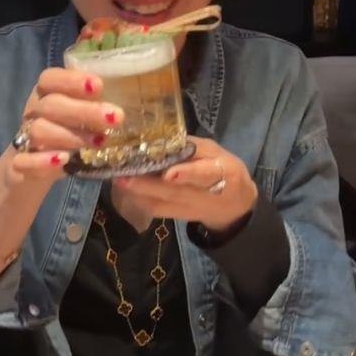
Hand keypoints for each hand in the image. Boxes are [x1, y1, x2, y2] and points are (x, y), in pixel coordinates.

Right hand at [8, 68, 123, 182]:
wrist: (32, 167)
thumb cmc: (66, 130)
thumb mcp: (80, 113)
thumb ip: (99, 101)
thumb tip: (139, 86)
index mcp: (46, 93)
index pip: (51, 78)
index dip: (72, 80)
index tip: (99, 86)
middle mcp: (34, 111)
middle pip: (52, 105)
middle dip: (84, 111)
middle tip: (116, 117)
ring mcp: (24, 137)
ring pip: (40, 130)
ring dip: (70, 136)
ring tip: (100, 142)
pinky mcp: (20, 165)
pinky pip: (24, 161)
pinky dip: (42, 161)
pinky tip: (63, 160)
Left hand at [112, 136, 257, 232]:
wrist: (236, 205)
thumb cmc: (225, 169)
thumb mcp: (215, 151)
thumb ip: (192, 147)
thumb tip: (161, 139)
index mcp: (223, 172)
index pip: (205, 174)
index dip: (186, 174)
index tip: (168, 174)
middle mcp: (206, 194)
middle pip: (175, 192)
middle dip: (148, 185)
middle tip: (124, 176)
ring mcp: (192, 209)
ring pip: (163, 204)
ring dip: (139, 194)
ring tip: (119, 181)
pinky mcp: (180, 217)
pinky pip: (158, 211)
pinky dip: (141, 200)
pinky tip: (126, 190)